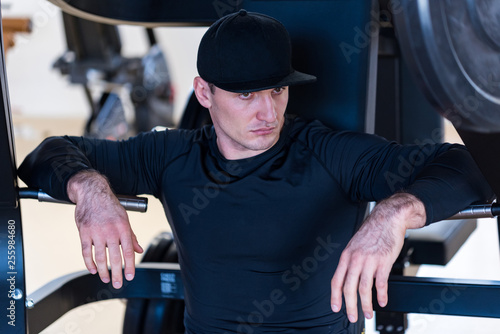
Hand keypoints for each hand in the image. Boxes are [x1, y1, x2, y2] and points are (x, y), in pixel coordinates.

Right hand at [67, 170, 142, 287]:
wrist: (92, 192)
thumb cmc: (110, 206)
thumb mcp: (125, 218)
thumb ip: (131, 236)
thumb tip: (139, 250)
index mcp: (123, 228)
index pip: (128, 251)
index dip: (129, 265)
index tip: (130, 277)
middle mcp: (111, 231)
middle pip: (115, 257)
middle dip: (117, 273)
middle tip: (117, 284)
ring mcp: (96, 232)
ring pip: (100, 256)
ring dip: (103, 270)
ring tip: (106, 279)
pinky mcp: (84, 232)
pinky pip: (86, 251)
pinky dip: (89, 263)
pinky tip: (93, 270)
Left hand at [330, 193, 425, 322]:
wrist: (388, 218)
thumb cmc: (372, 231)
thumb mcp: (355, 245)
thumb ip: (351, 261)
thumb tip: (348, 277)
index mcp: (346, 255)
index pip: (336, 280)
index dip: (335, 296)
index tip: (335, 307)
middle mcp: (355, 259)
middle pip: (348, 287)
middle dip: (349, 305)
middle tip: (352, 317)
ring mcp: (369, 260)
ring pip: (364, 288)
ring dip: (366, 304)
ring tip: (367, 313)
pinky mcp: (384, 261)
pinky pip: (381, 282)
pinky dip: (382, 295)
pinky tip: (383, 301)